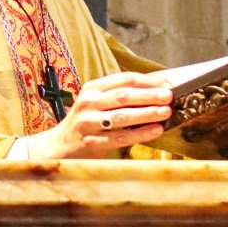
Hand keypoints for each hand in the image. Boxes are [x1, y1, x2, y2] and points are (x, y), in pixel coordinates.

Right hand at [26, 72, 172, 158]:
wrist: (58, 146)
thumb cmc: (86, 121)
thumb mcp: (97, 102)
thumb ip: (120, 95)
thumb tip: (157, 87)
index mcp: (93, 88)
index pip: (123, 79)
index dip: (147, 81)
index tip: (166, 84)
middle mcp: (89, 102)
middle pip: (123, 96)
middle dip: (149, 95)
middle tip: (169, 96)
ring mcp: (88, 123)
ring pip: (122, 116)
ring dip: (147, 114)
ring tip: (166, 112)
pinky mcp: (91, 142)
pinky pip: (120, 137)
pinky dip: (140, 134)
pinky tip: (155, 131)